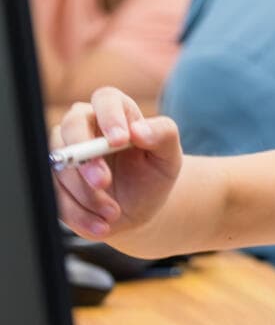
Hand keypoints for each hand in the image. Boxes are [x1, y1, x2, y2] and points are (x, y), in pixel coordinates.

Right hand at [52, 86, 182, 240]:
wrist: (141, 206)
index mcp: (115, 111)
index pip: (105, 99)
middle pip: (70, 128)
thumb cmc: (154, 172)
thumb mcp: (169, 155)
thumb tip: (140, 130)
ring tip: (113, 213)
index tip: (120, 140)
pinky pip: (55, 195)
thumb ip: (163, 135)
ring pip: (59, 165)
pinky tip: (100, 225)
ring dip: (85, 193)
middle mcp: (84, 126)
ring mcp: (64, 153)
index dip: (109, 116)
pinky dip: (78, 214)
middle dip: (85, 158)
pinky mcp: (55, 181)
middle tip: (103, 181)